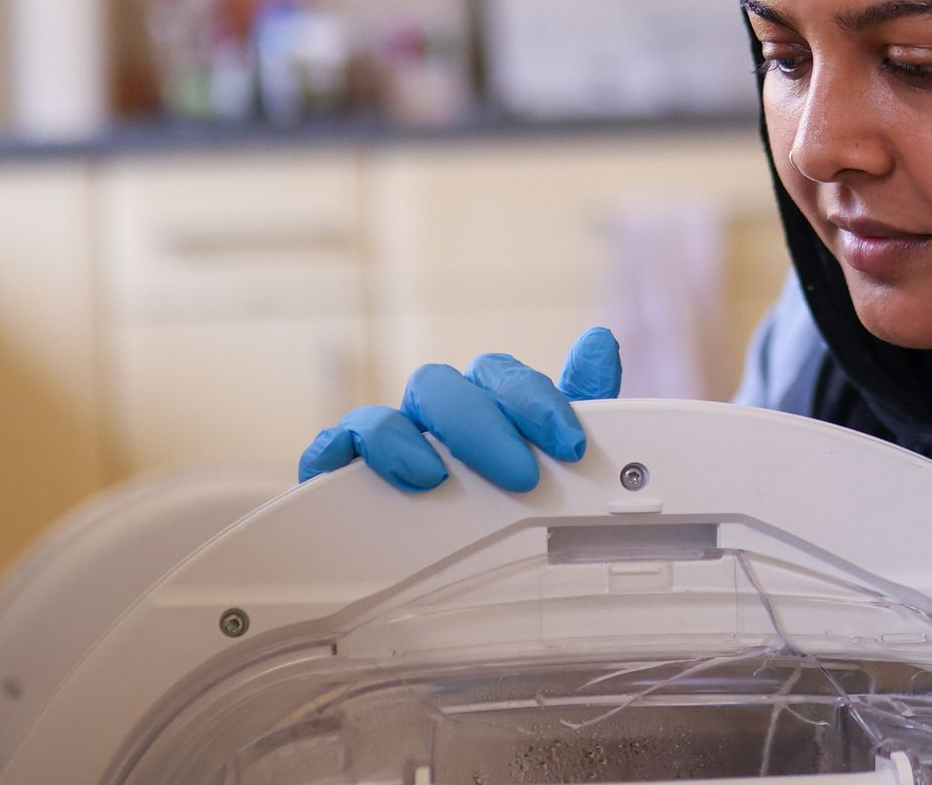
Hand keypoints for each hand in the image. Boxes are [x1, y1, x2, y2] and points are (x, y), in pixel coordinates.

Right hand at [297, 326, 621, 491]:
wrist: (442, 590)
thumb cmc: (502, 514)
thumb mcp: (556, 468)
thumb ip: (583, 406)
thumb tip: (601, 340)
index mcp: (485, 409)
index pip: (504, 379)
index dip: (537, 401)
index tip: (572, 444)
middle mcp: (433, 419)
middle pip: (446, 387)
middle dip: (484, 425)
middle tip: (521, 476)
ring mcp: (386, 446)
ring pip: (387, 413)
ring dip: (408, 439)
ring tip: (436, 479)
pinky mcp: (341, 477)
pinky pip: (330, 448)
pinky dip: (338, 452)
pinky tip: (351, 471)